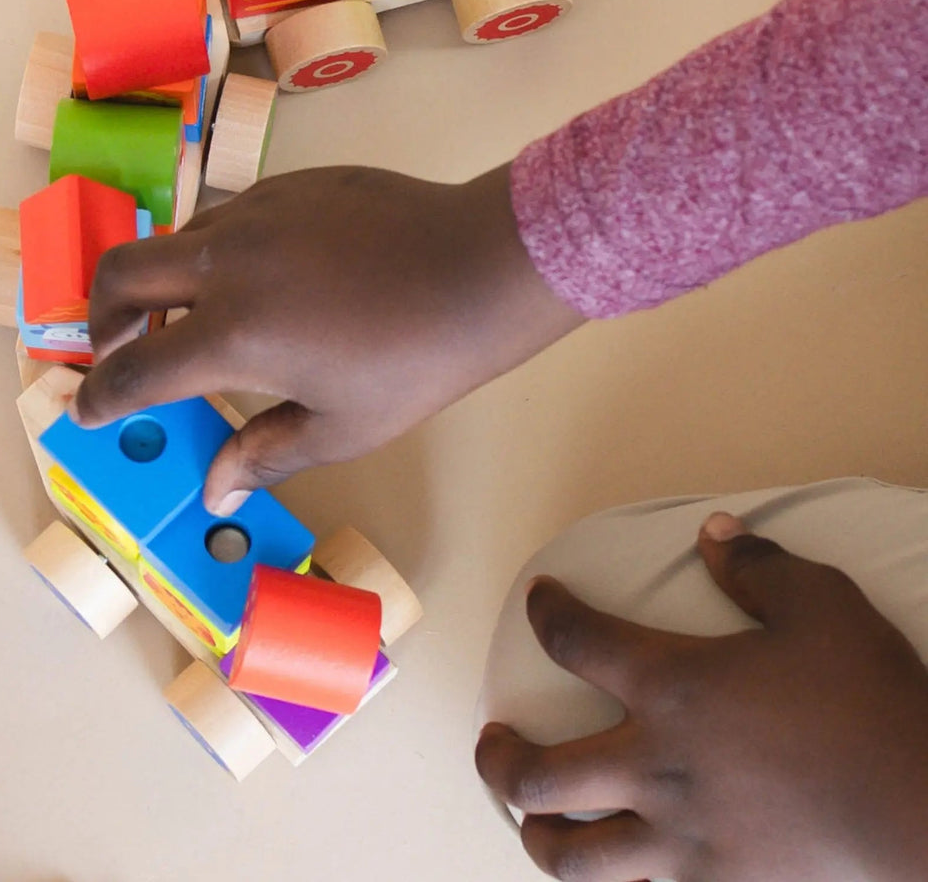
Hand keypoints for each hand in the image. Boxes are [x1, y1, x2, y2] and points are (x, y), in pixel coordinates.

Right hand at [72, 164, 584, 512]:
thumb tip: (214, 492)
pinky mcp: (290, 185)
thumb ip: (262, 455)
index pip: (134, 371)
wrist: (479, 269)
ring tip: (194, 317)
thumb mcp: (340, 427)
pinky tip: (257, 278)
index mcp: (233, 334)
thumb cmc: (415, 362)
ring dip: (161, 281)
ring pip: (173, 240)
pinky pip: (226, 217)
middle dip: (100, 318)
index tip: (87, 411)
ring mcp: (257, 213)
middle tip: (120, 351)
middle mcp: (228, 263)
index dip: (100, 398)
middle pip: (119, 274)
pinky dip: (214, 253)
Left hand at [476, 513, 927, 881]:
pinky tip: (613, 867)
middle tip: (493, 741)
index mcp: (670, 686)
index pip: (576, 640)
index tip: (542, 601)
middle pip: (537, 774)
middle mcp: (654, 764)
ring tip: (527, 818)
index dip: (548, 612)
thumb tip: (712, 532)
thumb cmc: (870, 703)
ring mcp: (678, 838)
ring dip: (535, 833)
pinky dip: (610, 880)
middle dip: (499, 756)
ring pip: (570, 854)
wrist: (926, 815)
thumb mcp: (821, 605)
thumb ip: (757, 566)